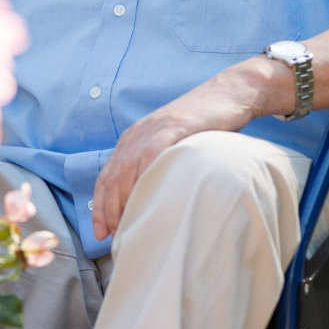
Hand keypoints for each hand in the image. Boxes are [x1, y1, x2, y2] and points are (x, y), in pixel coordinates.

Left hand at [91, 57, 287, 239]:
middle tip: (114, 235)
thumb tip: (150, 204)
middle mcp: (138, 133)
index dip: (100, 206)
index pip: (106, 175)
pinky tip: (147, 194)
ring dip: (124, 198)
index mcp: (133, 138)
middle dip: (108, 208)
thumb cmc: (204, 127)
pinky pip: (152, 151)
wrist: (228, 94)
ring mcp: (155, 128)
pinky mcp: (175, 125)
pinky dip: (145, 174)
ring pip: (127, 166)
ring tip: (129, 223)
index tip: (100, 233)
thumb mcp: (172, 146)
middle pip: (112, 175)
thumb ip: (157, 167)